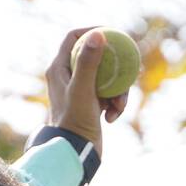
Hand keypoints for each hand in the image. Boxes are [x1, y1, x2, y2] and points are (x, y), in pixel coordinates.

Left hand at [45, 26, 128, 159]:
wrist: (74, 154)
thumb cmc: (74, 122)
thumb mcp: (83, 90)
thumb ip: (89, 62)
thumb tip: (99, 34)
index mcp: (59, 68)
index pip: (74, 38)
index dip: (92, 31)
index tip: (111, 33)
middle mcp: (67, 77)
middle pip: (95, 56)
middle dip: (113, 65)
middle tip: (127, 64)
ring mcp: (80, 91)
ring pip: (106, 77)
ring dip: (118, 90)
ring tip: (118, 106)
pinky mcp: (90, 105)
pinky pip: (109, 95)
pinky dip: (115, 104)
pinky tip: (112, 118)